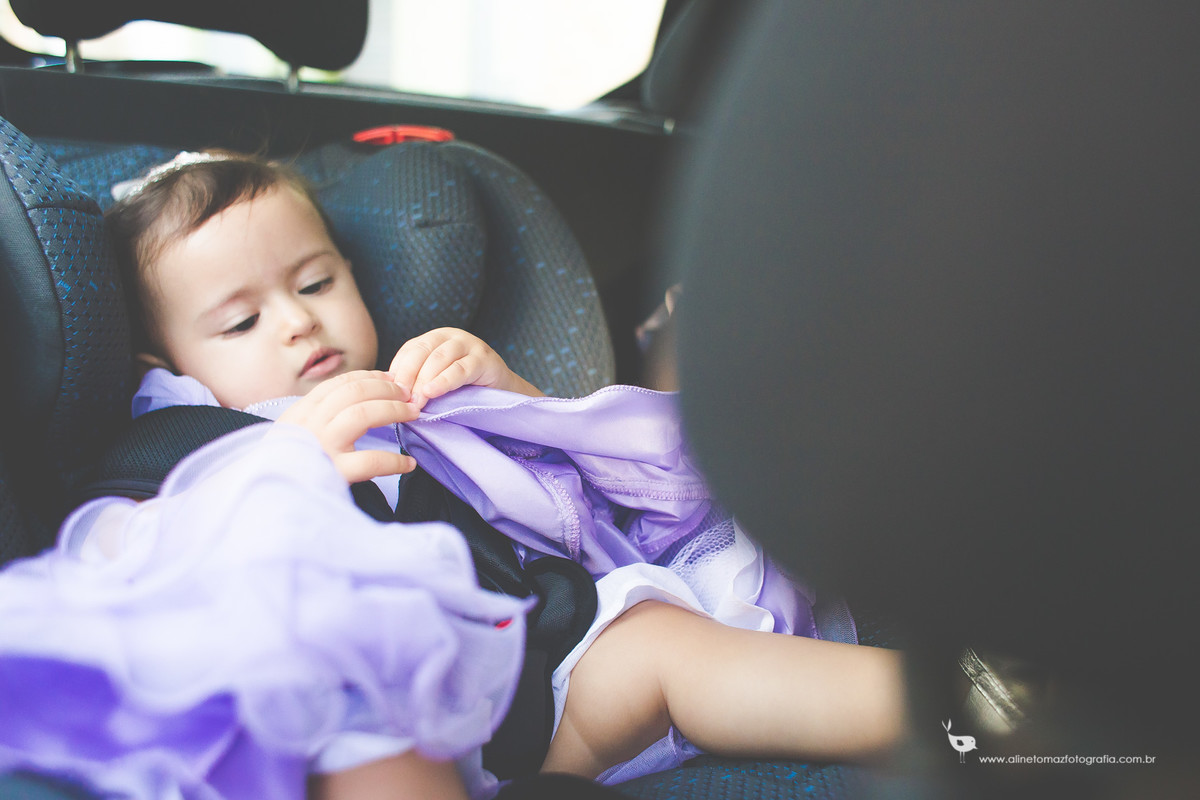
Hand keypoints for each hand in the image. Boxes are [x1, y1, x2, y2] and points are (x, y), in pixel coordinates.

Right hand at [276, 370, 418, 482]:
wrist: (268, 500)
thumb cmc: (285, 468)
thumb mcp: (293, 435)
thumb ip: (317, 419)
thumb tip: (358, 401)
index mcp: (300, 413)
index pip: (339, 384)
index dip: (370, 377)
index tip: (391, 378)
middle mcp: (309, 424)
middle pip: (354, 392)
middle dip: (386, 389)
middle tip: (408, 393)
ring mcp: (321, 446)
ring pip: (363, 414)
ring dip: (393, 410)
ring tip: (413, 414)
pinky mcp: (334, 473)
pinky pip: (372, 460)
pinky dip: (395, 461)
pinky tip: (408, 464)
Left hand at [388, 328, 542, 407]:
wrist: (502, 394)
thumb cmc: (463, 390)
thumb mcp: (435, 381)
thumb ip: (415, 381)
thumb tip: (385, 392)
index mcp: (433, 338)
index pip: (409, 351)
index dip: (397, 372)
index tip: (388, 396)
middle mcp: (450, 336)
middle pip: (421, 352)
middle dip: (408, 377)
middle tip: (400, 401)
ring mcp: (469, 344)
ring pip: (439, 358)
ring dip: (424, 381)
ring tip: (416, 402)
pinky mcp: (484, 359)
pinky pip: (460, 369)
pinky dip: (444, 381)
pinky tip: (433, 392)